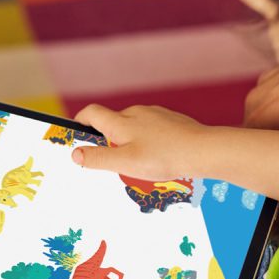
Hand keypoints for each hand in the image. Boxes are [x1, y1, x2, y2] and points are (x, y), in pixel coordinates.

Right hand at [71, 103, 209, 180]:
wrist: (203, 150)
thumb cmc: (164, 157)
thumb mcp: (125, 163)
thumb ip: (98, 159)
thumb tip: (75, 154)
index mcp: (121, 122)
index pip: (91, 113)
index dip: (80, 121)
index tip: (76, 134)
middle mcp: (137, 113)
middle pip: (113, 122)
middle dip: (108, 139)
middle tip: (113, 162)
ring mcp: (156, 115)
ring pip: (135, 127)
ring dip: (131, 142)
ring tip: (141, 165)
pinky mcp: (172, 121)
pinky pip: (153, 130)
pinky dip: (150, 142)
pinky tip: (160, 158)